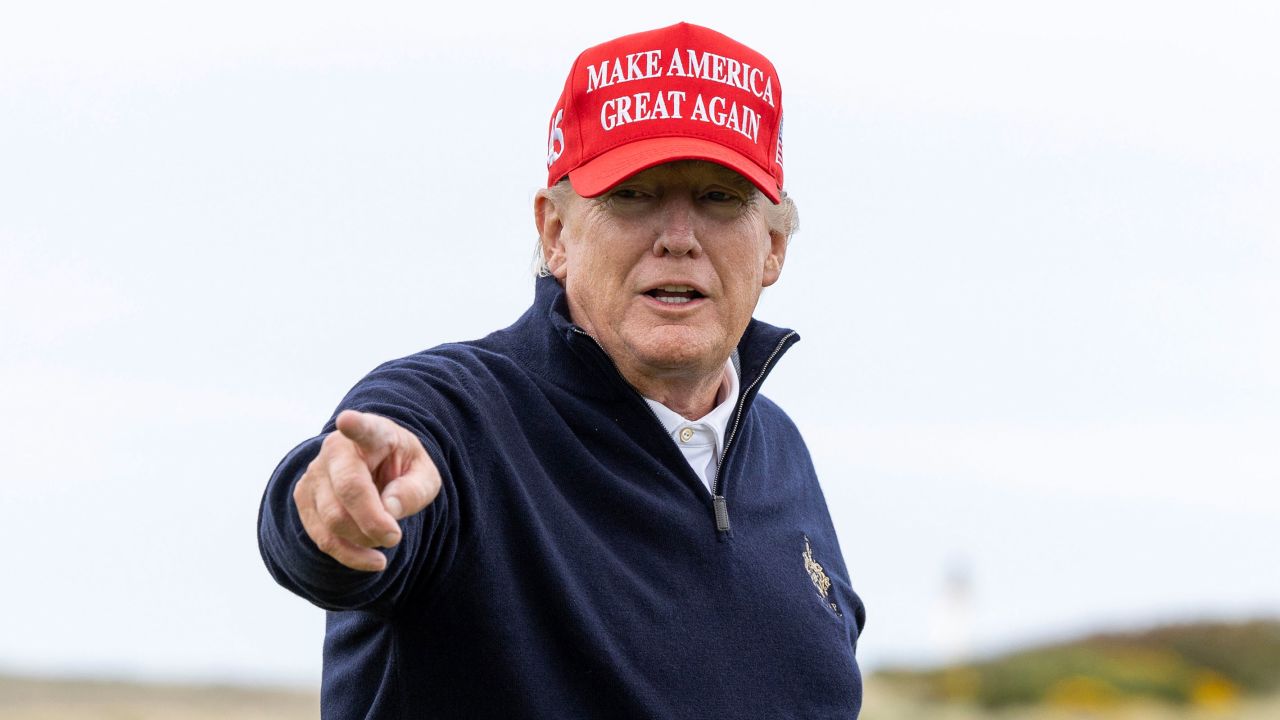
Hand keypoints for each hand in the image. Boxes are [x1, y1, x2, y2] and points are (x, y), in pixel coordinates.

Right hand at [293, 410, 441, 571]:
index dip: (354, 425)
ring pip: (332, 519)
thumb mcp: (425, 476)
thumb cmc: (403, 469)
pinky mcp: (304, 499)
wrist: (377, 470)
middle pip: (348, 489)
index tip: (347, 420)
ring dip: (363, 540)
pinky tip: (371, 559)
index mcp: (372, 433)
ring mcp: (314, 473)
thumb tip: (388, 509)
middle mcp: (336, 449)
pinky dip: (348, 555)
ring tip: (385, 541)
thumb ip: (414, 490)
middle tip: (395, 537)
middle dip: (373, 522)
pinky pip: (321, 537)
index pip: (363, 428)